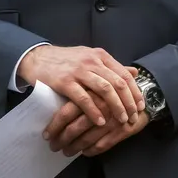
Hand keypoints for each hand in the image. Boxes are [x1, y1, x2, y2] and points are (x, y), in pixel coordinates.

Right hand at [23, 45, 143, 138]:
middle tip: (134, 117)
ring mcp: (78, 71)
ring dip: (116, 107)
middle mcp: (92, 61)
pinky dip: (94, 111)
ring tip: (121, 120)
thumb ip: (112, 66)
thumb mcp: (91, 57)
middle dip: (129, 102)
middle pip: (118, 83)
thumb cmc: (67, 60)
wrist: (37, 57)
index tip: (141, 106)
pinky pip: (83, 98)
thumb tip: (135, 72)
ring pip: (104, 90)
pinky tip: (100, 121)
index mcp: (101, 56)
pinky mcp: (64, 82)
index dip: (135, 91)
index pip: (124, 75)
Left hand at [48, 99, 149, 156]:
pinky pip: (102, 145)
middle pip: (74, 128)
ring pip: (86, 139)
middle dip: (61, 140)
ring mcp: (112, 121)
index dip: (54, 126)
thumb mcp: (99, 86)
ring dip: (74, 148)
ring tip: (66, 152)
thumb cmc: (118, 92)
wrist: (147, 97)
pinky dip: (91, 151)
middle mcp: (101, 108)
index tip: (46, 135)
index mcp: (92, 94)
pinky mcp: (122, 131)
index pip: (66, 112)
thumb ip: (81, 92)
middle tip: (53, 146)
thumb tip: (53, 99)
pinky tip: (85, 152)